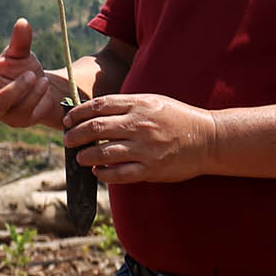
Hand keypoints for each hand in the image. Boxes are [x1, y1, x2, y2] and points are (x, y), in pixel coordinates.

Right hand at [0, 18, 69, 129]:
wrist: (44, 90)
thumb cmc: (24, 69)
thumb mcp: (22, 54)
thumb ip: (21, 41)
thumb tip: (23, 22)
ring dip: (16, 88)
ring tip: (32, 75)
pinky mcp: (17, 120)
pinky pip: (22, 110)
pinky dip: (33, 95)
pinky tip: (43, 83)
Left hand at [64, 93, 218, 183]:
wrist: (209, 139)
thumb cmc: (178, 118)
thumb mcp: (152, 101)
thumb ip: (126, 105)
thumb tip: (95, 112)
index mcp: (139, 105)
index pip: (99, 106)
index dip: (78, 114)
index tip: (67, 120)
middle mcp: (139, 125)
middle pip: (96, 128)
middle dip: (75, 135)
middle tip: (67, 140)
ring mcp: (145, 148)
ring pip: (104, 153)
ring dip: (86, 156)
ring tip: (79, 158)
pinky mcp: (151, 169)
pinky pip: (120, 174)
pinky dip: (104, 174)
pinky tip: (97, 172)